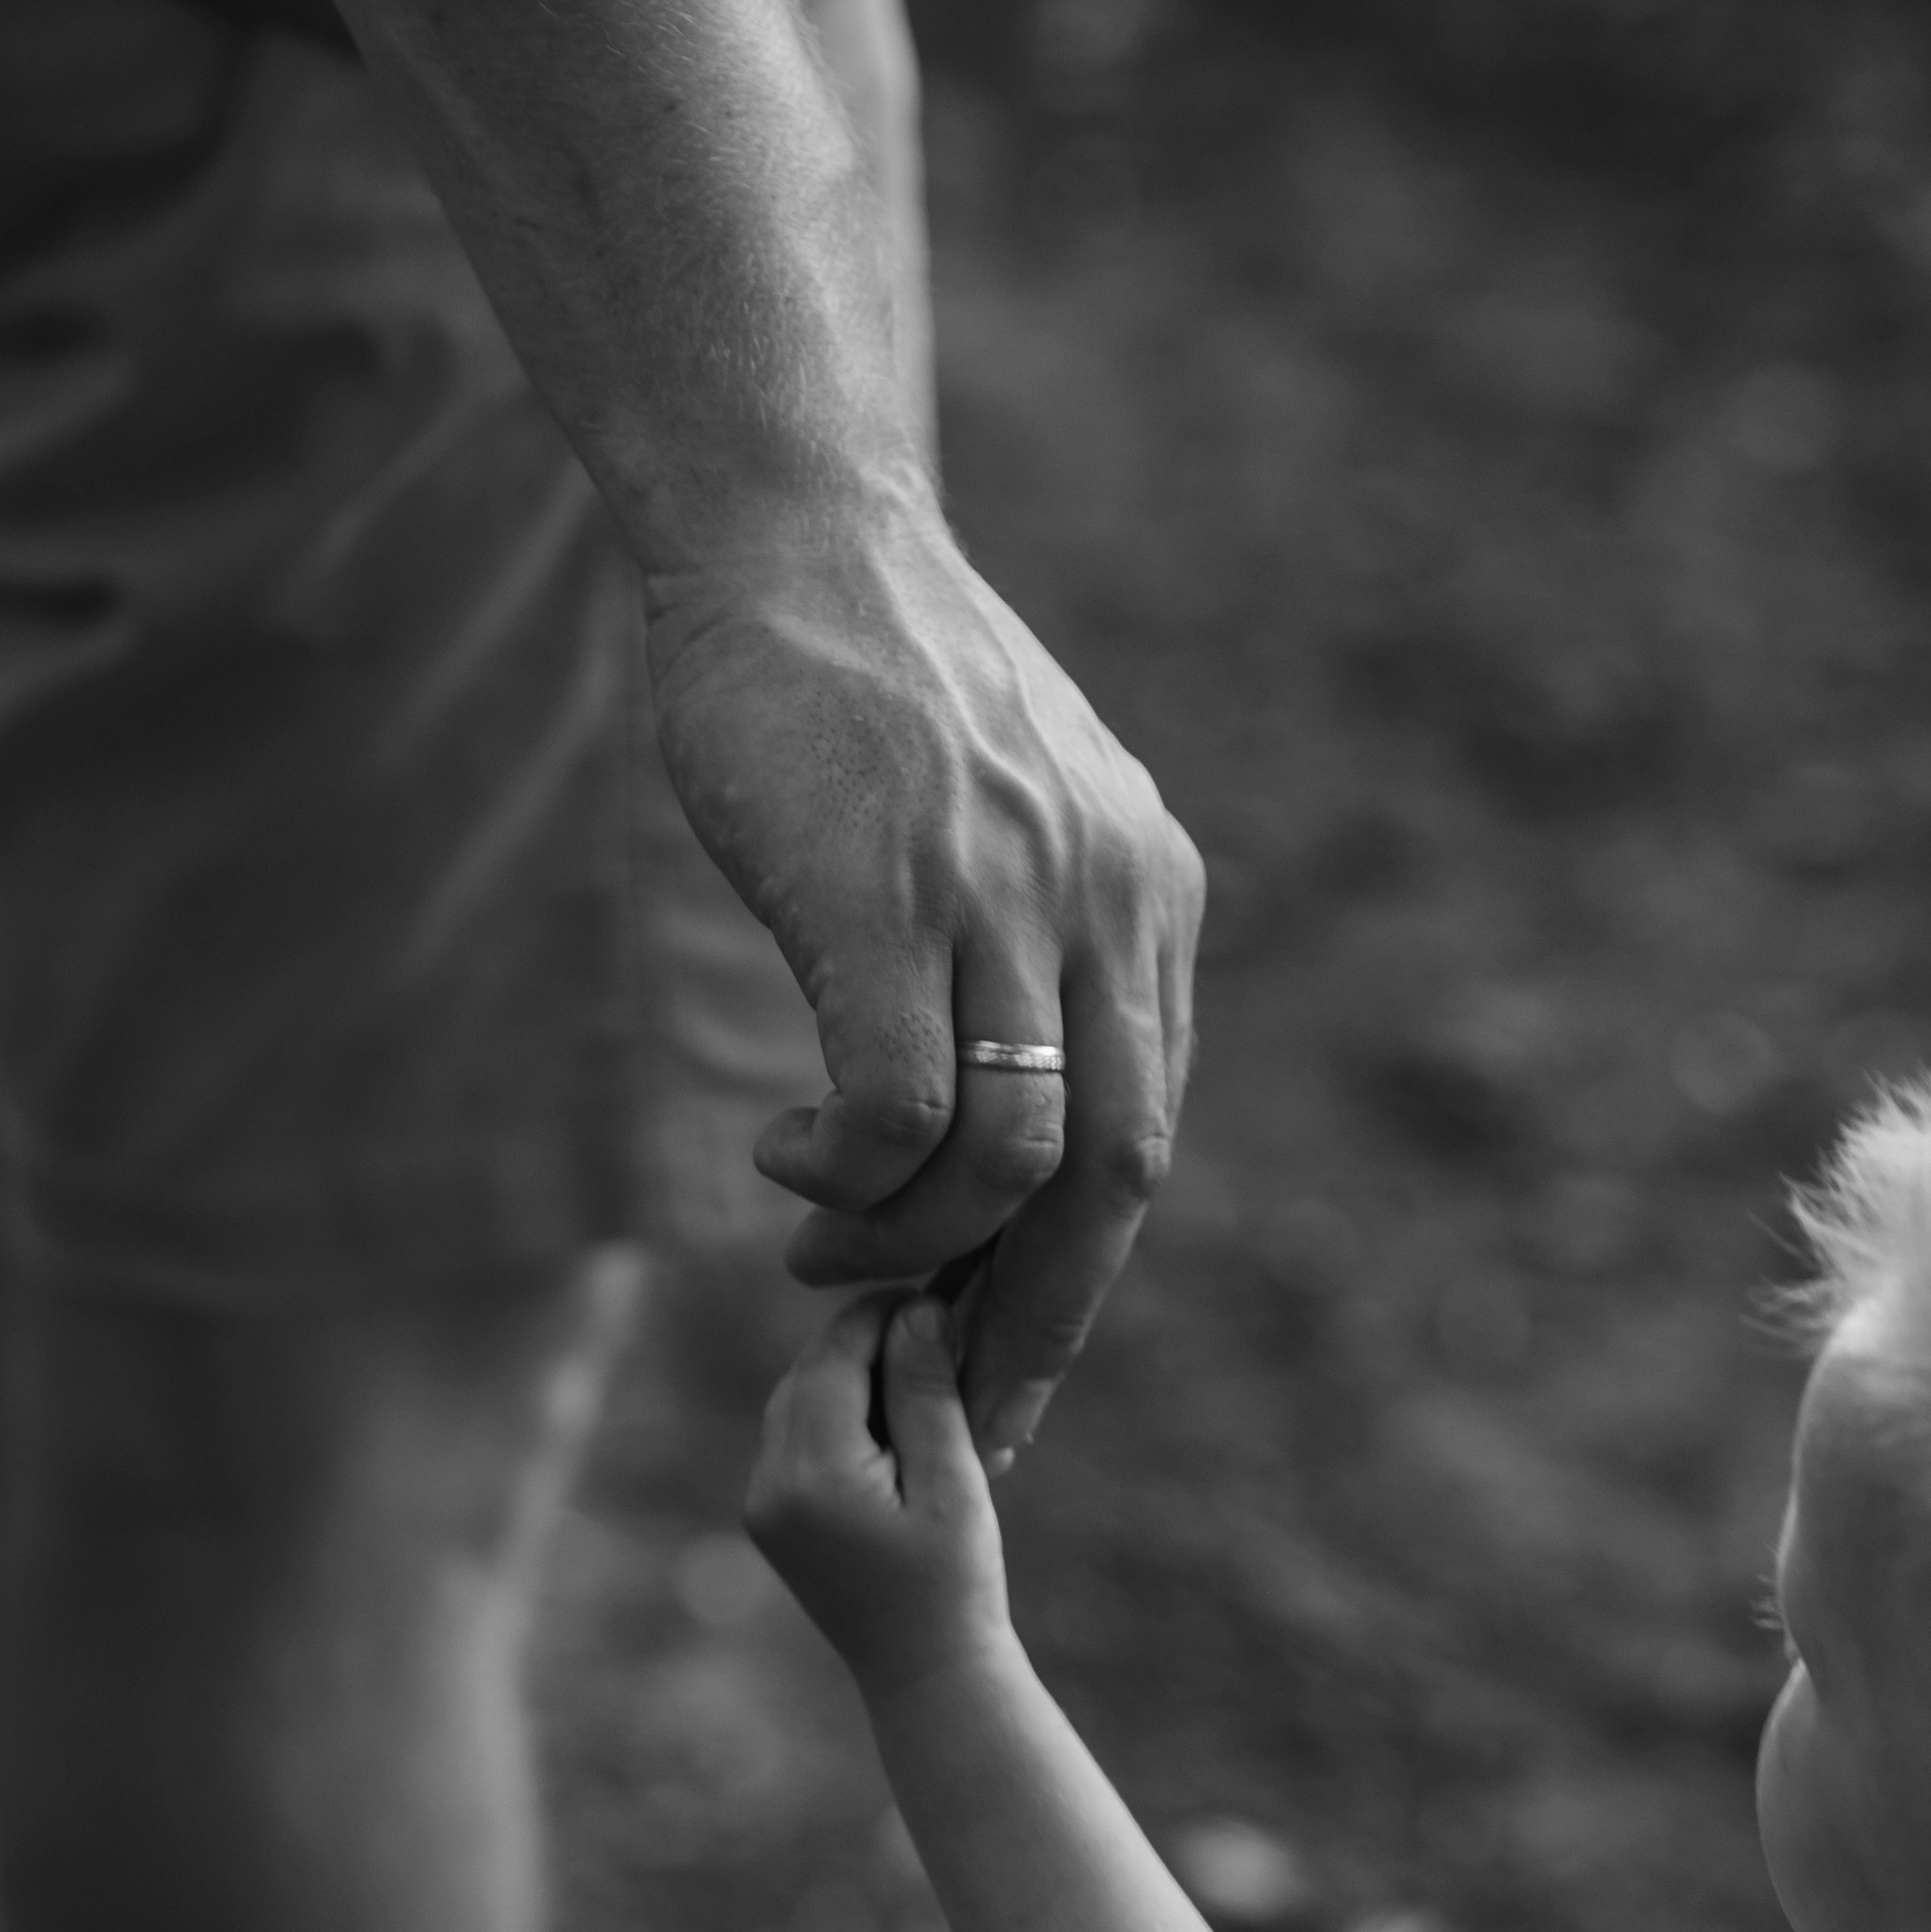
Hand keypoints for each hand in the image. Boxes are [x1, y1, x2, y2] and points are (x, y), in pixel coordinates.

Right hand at [646, 465, 1202, 1464]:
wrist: (792, 535)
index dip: (1080, 1275)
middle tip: (952, 1396)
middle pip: (1118, 1181)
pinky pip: (897, 1109)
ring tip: (820, 1246)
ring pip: (1012, 1163)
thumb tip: (1017, 1102)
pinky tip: (783, 1159)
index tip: (1018, 1368)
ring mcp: (1006, 898)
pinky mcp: (889, 898)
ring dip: (909, 1248)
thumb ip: (1041, 944)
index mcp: (1148, 896)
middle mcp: (1106, 903)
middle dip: (1038, 1318)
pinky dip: (845, 1176)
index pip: (1147, 1139)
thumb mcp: (1009, 814)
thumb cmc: (867, 689)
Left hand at [746, 1291, 1013, 1696]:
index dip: (885, 1313)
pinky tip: (899, 1437)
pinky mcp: (769, 1517)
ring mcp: (761, 1503)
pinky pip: (797, 1437)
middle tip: (942, 1341)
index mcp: (813, 1474)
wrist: (926, 1675)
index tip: (940, 1298)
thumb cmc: (957, 1582)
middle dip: (871, 1346)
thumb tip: (917, 1306)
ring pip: (799, 1399)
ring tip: (929, 1391)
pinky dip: (843, 1420)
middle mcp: (769, 1484)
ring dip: (858, 1381)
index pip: (834, 1353)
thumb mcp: (954, 1481)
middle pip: (809, 1370)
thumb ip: (928, 1391)